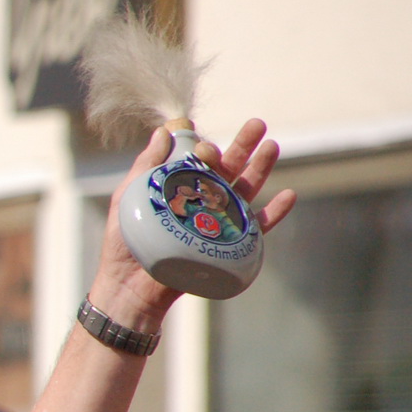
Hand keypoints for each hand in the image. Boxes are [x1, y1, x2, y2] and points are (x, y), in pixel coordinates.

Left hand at [90, 119, 295, 327]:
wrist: (129, 287)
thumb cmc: (123, 243)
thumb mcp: (128, 197)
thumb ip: (145, 166)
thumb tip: (162, 132)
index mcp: (179, 187)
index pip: (198, 161)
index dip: (202, 148)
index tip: (202, 143)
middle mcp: (201, 201)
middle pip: (227, 169)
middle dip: (242, 146)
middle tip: (256, 125)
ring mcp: (216, 222)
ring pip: (244, 191)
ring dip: (260, 169)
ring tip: (271, 147)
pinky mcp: (227, 246)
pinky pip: (255, 229)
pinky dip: (273, 214)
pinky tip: (288, 195)